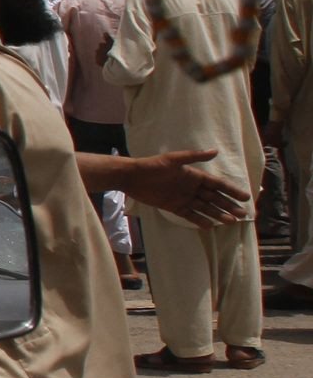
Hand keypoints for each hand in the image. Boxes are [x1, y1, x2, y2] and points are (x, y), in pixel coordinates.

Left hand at [126, 148, 250, 226]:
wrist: (132, 177)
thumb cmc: (153, 166)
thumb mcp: (174, 159)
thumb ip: (194, 157)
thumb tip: (215, 151)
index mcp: (195, 176)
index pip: (218, 184)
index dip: (232, 191)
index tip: (246, 197)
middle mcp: (192, 187)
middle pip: (215, 198)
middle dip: (229, 205)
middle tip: (243, 214)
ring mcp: (184, 198)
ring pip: (205, 208)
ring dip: (218, 214)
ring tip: (231, 222)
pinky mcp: (173, 207)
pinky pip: (190, 215)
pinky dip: (200, 220)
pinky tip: (210, 226)